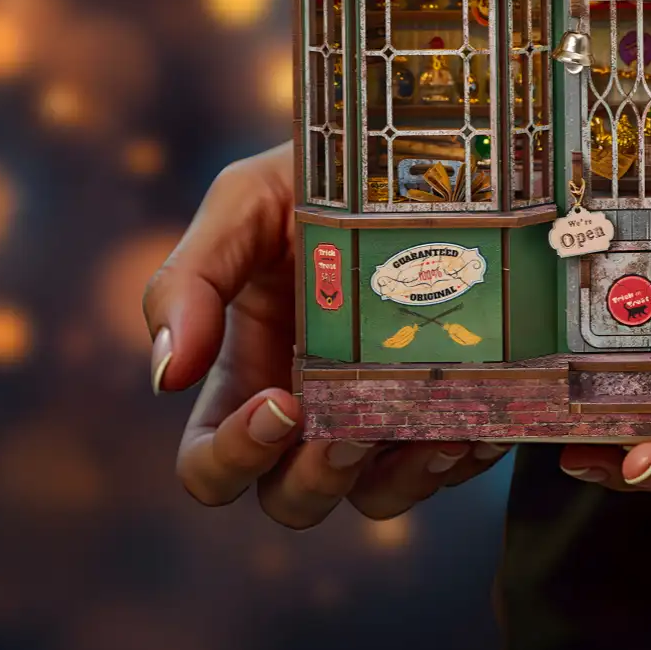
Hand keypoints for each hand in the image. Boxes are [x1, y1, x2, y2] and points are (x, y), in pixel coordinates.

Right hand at [143, 142, 510, 526]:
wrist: (400, 151)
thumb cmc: (304, 181)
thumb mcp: (240, 206)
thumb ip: (189, 279)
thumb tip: (167, 374)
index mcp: (245, 374)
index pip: (212, 463)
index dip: (233, 456)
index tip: (279, 404)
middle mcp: (309, 409)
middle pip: (293, 498)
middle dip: (317, 479)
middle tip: (353, 429)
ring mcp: (379, 410)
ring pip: (377, 496)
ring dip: (403, 481)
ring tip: (435, 433)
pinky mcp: (446, 402)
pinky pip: (454, 460)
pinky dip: (468, 453)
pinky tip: (483, 417)